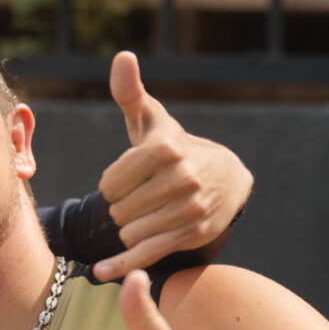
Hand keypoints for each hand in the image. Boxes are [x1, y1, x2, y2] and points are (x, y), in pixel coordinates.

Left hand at [92, 51, 251, 280]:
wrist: (227, 179)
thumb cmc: (174, 148)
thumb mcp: (152, 120)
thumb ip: (130, 92)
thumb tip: (122, 56)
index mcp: (165, 149)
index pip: (110, 182)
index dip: (111, 185)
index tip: (123, 182)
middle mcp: (181, 178)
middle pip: (118, 210)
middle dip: (120, 208)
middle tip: (138, 200)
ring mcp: (190, 209)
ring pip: (130, 232)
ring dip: (128, 228)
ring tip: (145, 216)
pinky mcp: (194, 235)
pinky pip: (148, 254)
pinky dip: (122, 266)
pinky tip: (101, 273)